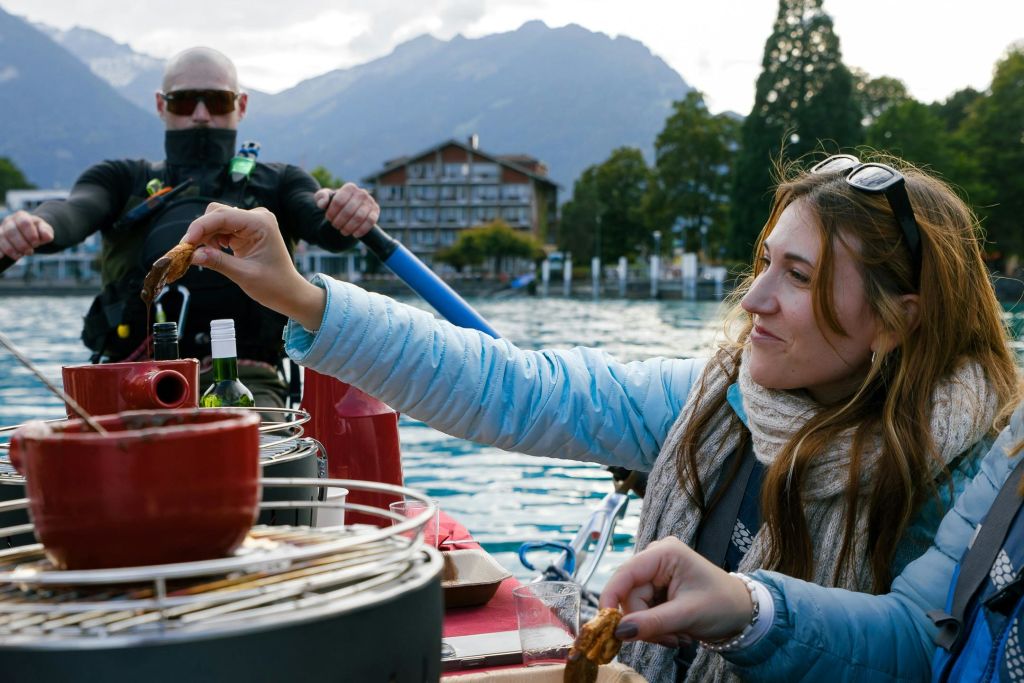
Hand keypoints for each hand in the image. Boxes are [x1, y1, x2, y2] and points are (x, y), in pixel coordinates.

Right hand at [0, 211, 54, 259]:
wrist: (30, 233)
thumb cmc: (38, 231)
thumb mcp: (45, 230)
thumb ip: (46, 231)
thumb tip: (47, 236)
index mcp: (22, 216)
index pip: (24, 222)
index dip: (30, 234)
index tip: (36, 244)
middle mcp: (9, 221)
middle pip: (11, 231)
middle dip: (22, 244)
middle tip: (30, 252)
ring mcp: (2, 230)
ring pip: (2, 239)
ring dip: (12, 250)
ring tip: (21, 255)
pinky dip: (0, 251)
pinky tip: (2, 257)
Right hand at [184, 203, 326, 330]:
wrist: (289, 293)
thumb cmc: (274, 285)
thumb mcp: (244, 275)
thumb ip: (218, 262)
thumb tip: (191, 255)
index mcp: (260, 223)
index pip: (222, 216)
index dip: (200, 227)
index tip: (184, 243)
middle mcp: (256, 217)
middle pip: (217, 214)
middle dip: (201, 231)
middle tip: (188, 252)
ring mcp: (251, 223)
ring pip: (216, 221)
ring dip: (205, 236)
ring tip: (202, 255)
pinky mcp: (246, 231)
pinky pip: (222, 229)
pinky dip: (212, 240)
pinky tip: (213, 253)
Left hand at [314, 182, 378, 237]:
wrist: (349, 208)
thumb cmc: (335, 202)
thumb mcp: (325, 198)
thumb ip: (320, 197)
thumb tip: (322, 204)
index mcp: (350, 188)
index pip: (339, 201)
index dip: (332, 212)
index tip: (328, 219)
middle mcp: (362, 193)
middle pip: (349, 210)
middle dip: (340, 221)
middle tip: (335, 226)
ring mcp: (370, 202)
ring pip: (359, 217)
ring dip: (349, 227)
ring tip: (343, 231)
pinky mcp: (376, 211)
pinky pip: (370, 221)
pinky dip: (361, 230)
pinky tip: (354, 234)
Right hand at [599, 537, 752, 647]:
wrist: (742, 612)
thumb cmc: (723, 605)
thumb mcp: (688, 615)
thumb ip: (652, 622)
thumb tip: (619, 631)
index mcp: (664, 553)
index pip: (626, 574)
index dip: (611, 598)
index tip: (606, 625)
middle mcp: (656, 557)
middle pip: (630, 595)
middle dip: (644, 622)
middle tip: (667, 639)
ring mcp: (656, 572)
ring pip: (635, 606)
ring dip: (652, 628)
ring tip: (676, 636)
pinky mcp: (657, 587)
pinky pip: (642, 610)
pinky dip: (655, 626)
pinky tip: (674, 631)